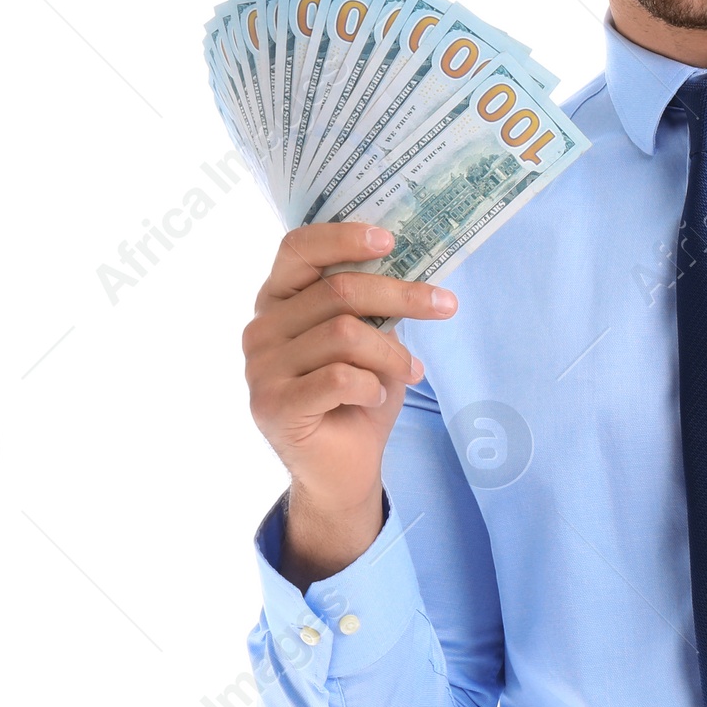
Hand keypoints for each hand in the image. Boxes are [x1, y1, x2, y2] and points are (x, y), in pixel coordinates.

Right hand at [242, 222, 457, 584]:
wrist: (344, 469)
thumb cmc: (358, 394)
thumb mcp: (370, 338)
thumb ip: (372, 303)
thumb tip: (414, 262)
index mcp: (278, 299)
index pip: (298, 248)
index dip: (344, 237)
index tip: (392, 240)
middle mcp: (261, 328)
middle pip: (338, 291)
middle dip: (402, 296)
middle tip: (446, 304)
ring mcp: (260, 368)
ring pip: (345, 334)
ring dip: (391, 354)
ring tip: (410, 372)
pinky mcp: (273, 405)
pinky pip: (339, 378)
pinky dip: (372, 386)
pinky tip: (375, 398)